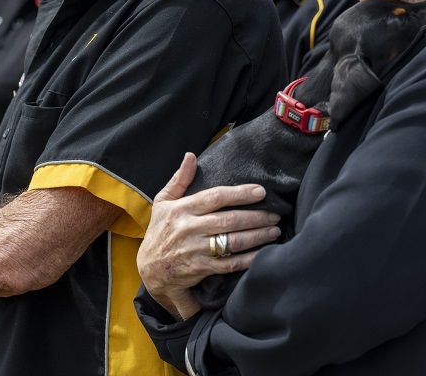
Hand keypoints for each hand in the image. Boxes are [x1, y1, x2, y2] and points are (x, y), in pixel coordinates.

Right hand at [137, 153, 280, 319]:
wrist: (150, 269)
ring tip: (274, 230)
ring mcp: (196, 250)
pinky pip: (230, 263)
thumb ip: (179, 179)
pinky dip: (249, 258)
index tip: (260, 191)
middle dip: (256, 216)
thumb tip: (191, 156)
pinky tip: (263, 252)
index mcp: (182, 209)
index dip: (239, 193)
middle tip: (275, 213)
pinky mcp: (202, 269)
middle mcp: (189, 228)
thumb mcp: (163, 202)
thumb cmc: (159, 231)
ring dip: (257, 236)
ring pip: (233, 241)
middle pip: (229, 220)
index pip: (215, 197)